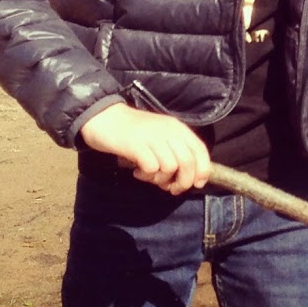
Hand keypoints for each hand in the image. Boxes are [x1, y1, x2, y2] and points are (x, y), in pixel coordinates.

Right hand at [78, 102, 210, 194]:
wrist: (104, 118)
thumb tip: (189, 178)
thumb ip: (175, 152)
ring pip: (170, 167)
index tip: (196, 184)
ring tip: (148, 175)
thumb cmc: (134, 132)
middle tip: (170, 188)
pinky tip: (138, 172)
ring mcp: (153, 137)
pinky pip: (151, 168)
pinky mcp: (137, 145)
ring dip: (161, 179)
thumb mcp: (160, 136)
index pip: (200, 150)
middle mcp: (168, 130)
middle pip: (188, 162)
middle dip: (183, 182)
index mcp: (177, 128)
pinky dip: (146, 176)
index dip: (203, 170)